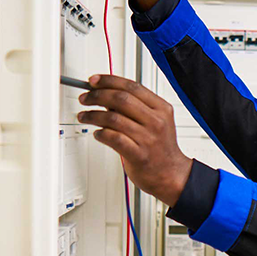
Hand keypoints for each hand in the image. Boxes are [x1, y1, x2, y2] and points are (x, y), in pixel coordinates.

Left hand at [77, 74, 191, 206]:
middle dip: (97, 95)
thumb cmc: (160, 148)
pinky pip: (113, 138)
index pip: (132, 87)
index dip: (109, 81)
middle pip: (121, 99)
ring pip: (113, 118)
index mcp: (161, 108)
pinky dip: (101, 134)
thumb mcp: (156, 121)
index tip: (94, 81)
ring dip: (93, 115)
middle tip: (85, 98)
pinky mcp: (138, 155)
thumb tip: (107, 95)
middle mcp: (156, 121)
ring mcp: (148, 138)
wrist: (171, 174)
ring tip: (85, 116)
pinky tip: (97, 134)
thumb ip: (136, 108)